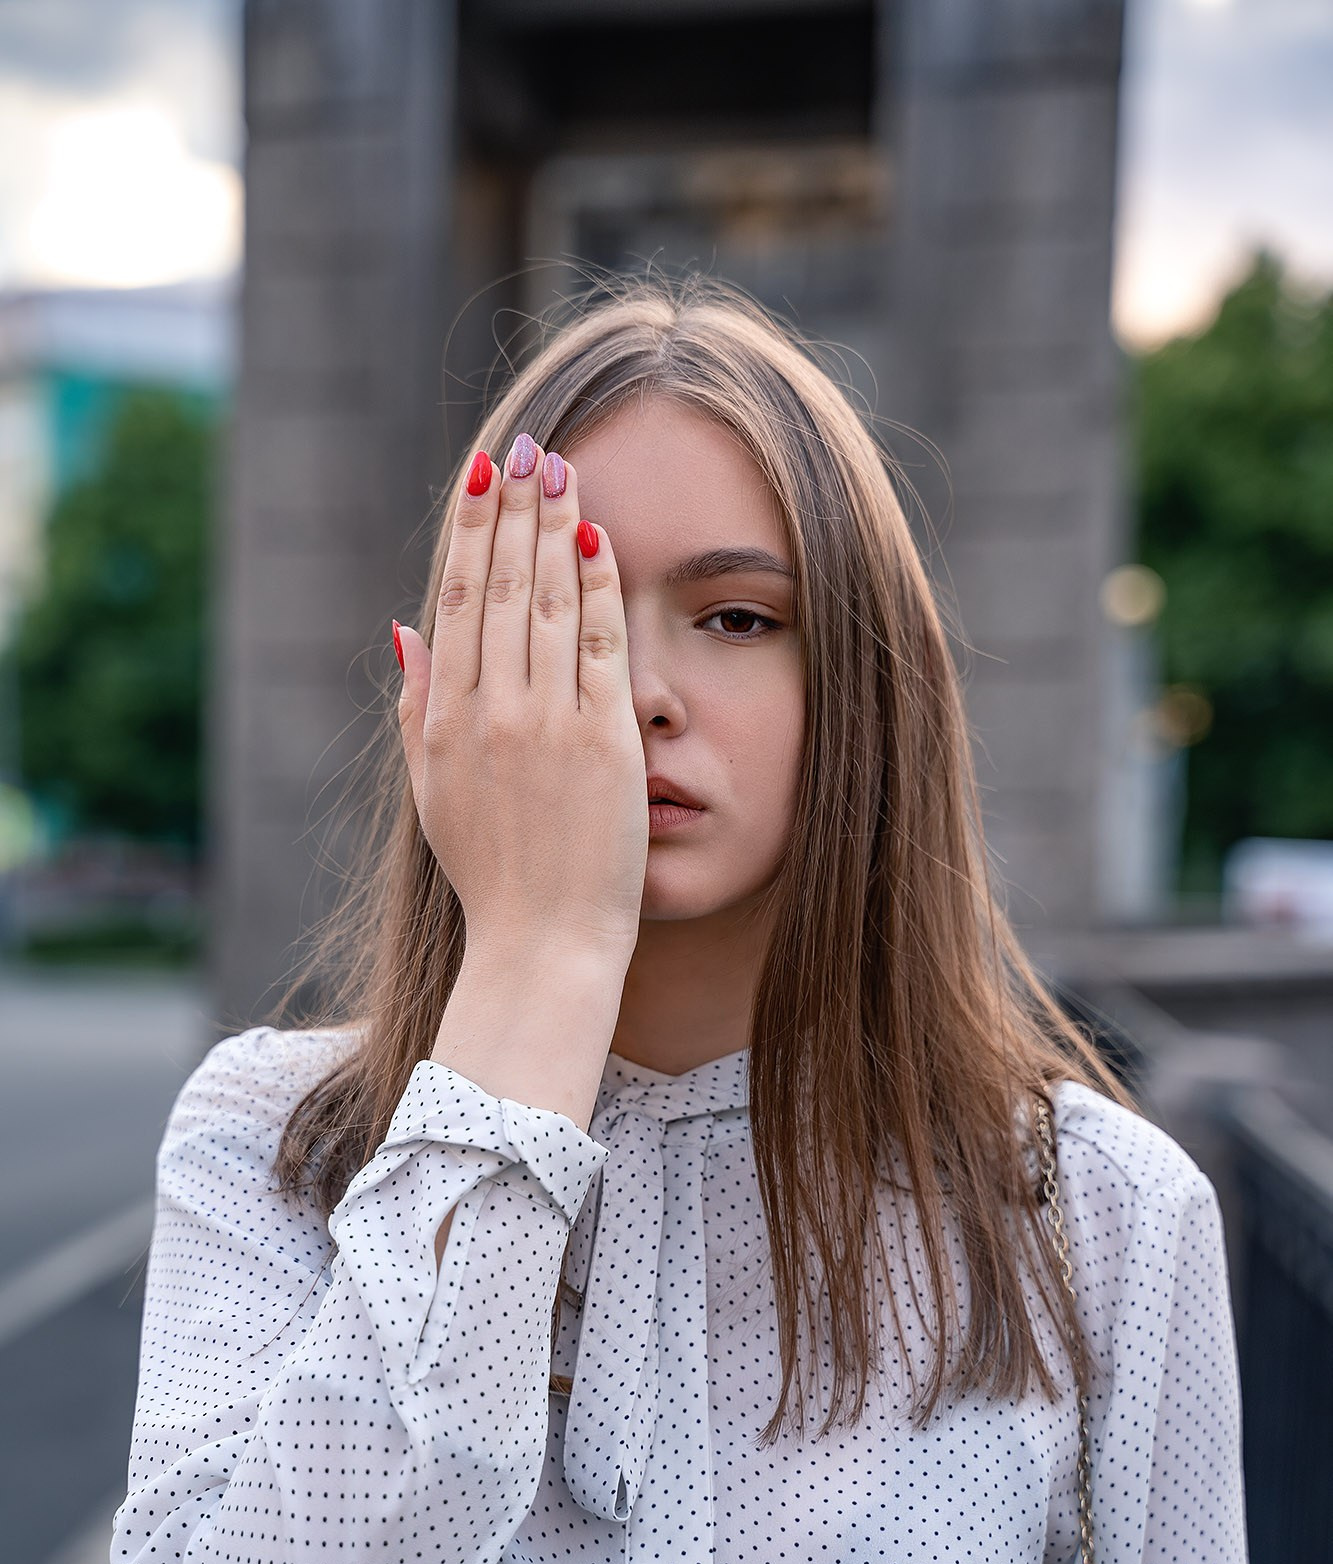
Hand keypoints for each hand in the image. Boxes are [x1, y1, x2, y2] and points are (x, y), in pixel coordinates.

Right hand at [396, 434, 647, 965]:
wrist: (543, 940)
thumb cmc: (492, 873)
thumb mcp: (432, 791)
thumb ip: (416, 705)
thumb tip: (405, 625)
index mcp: (442, 719)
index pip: (457, 599)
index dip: (471, 531)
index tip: (481, 476)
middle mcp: (490, 711)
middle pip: (502, 585)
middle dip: (513, 509)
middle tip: (527, 448)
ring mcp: (547, 722)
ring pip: (549, 601)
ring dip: (556, 528)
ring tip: (563, 471)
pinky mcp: (603, 739)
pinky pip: (601, 644)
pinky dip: (599, 587)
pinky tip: (599, 540)